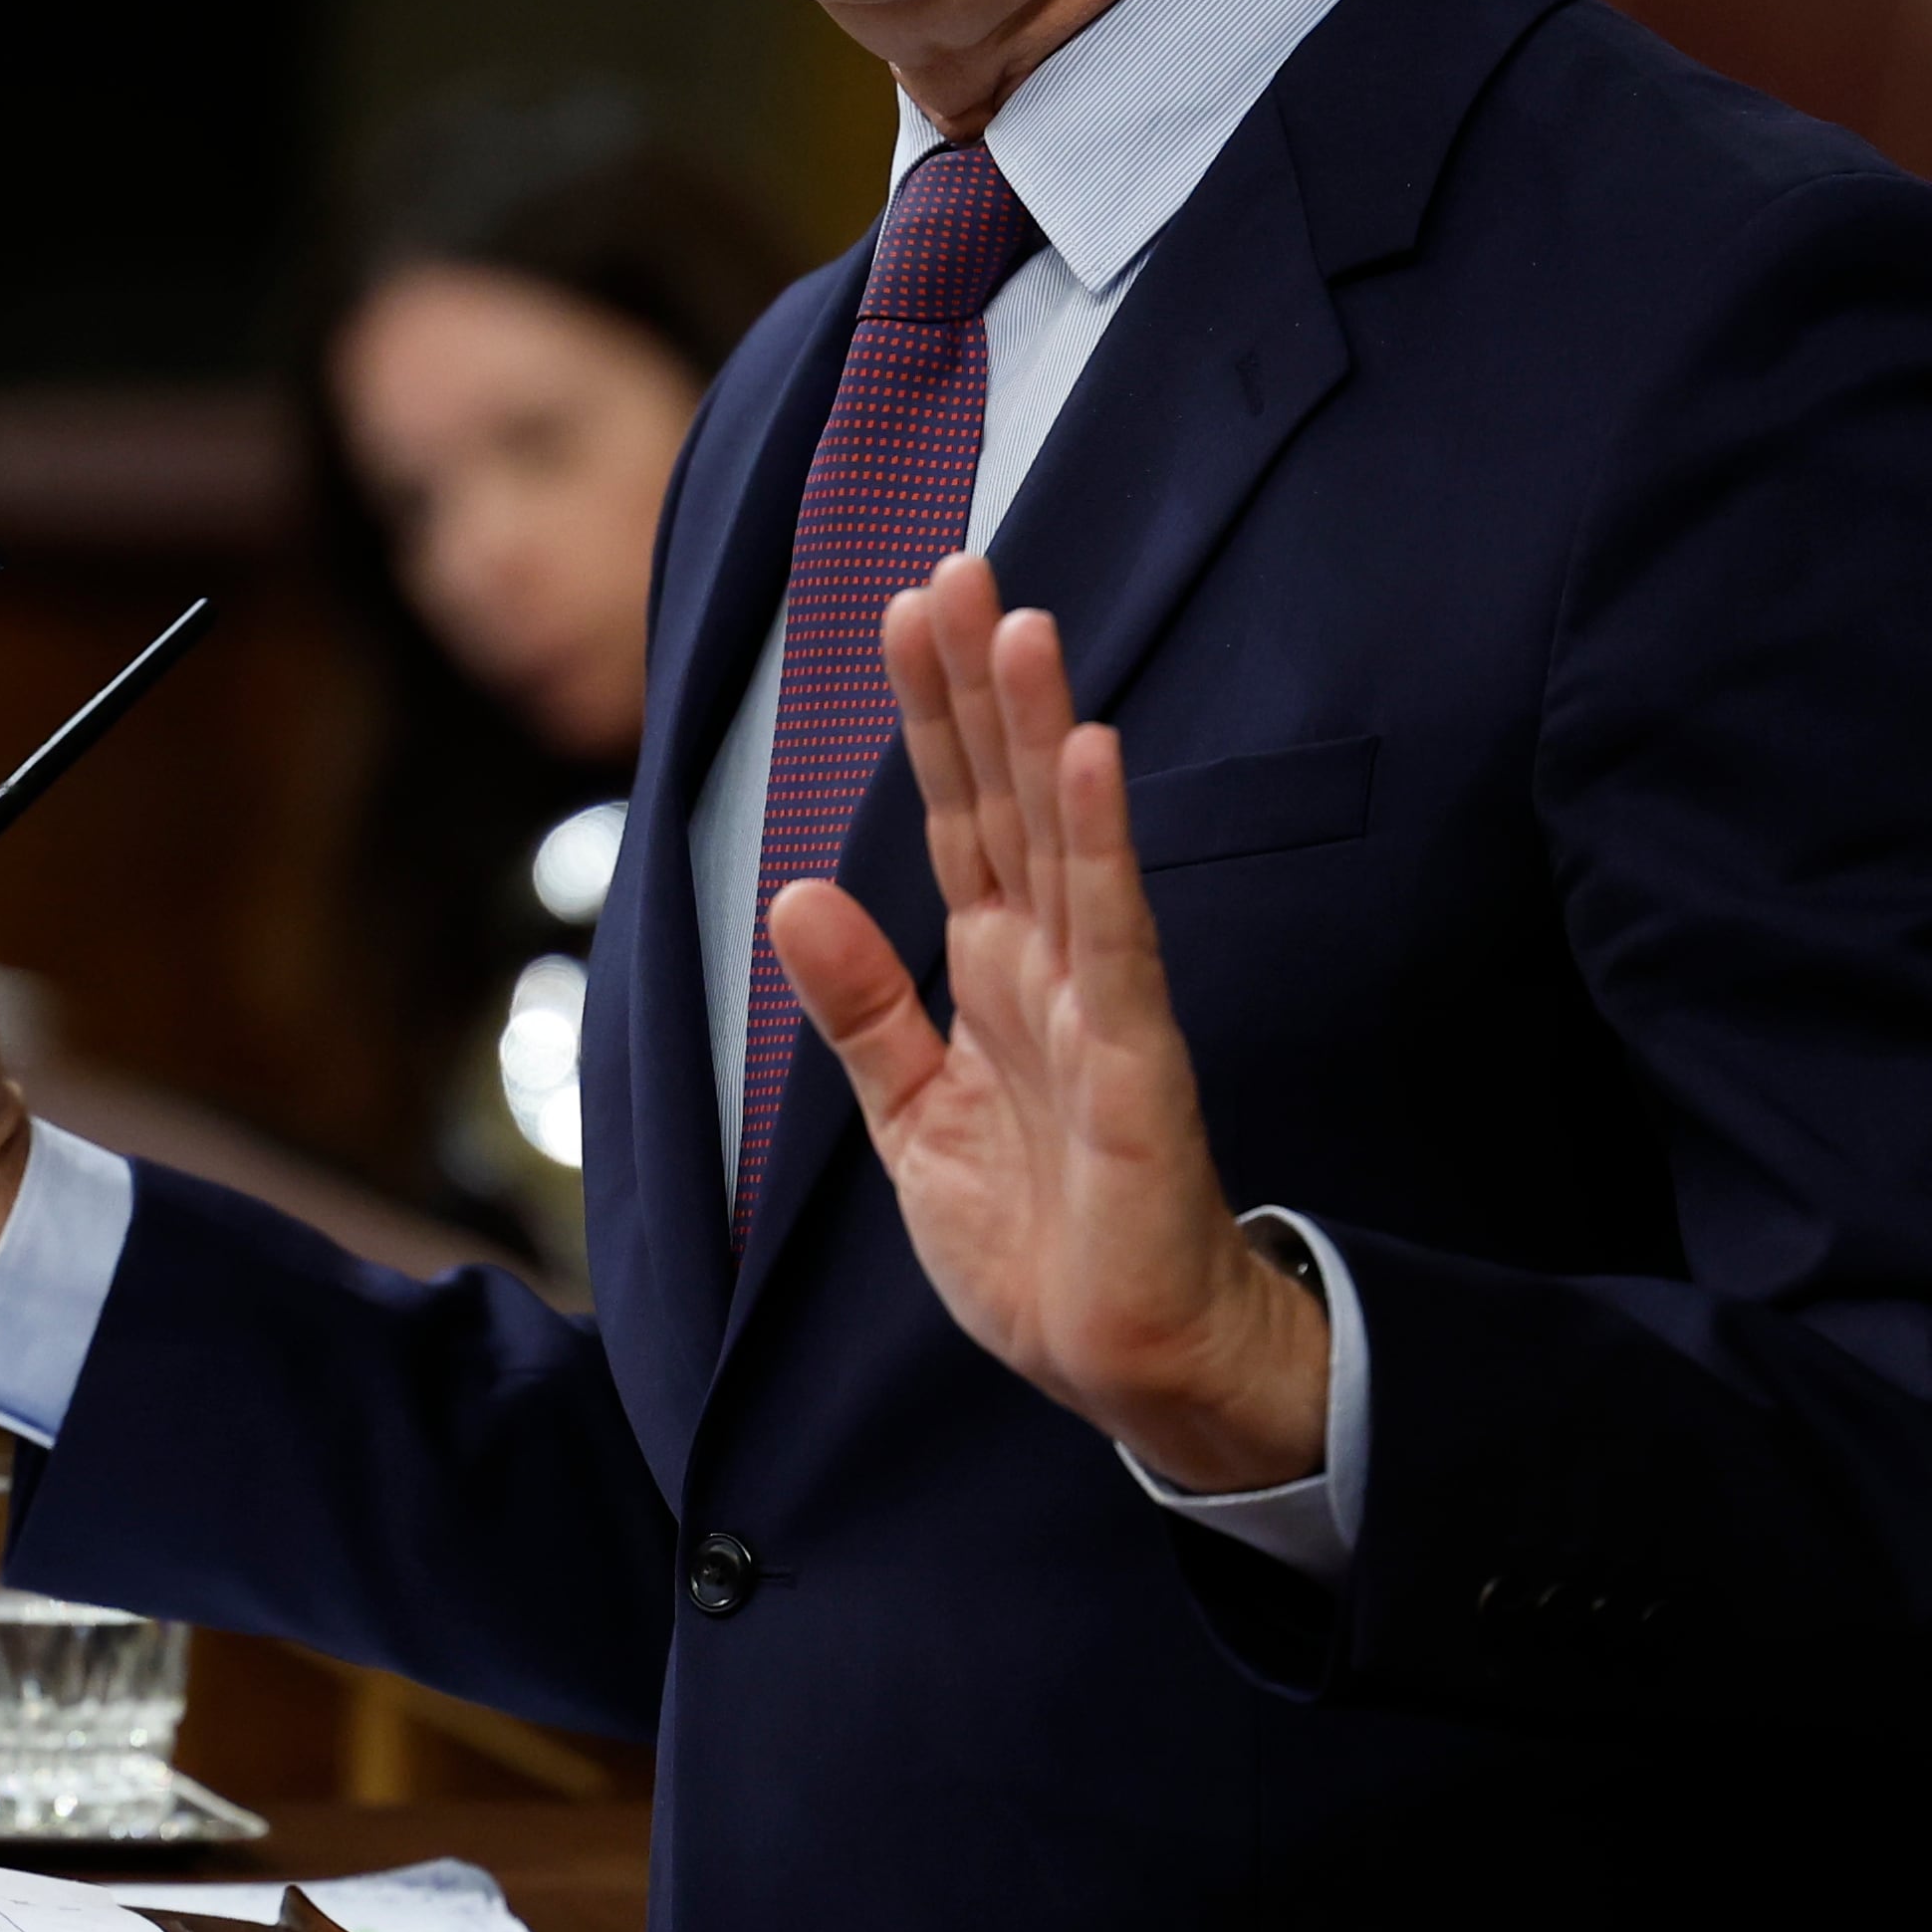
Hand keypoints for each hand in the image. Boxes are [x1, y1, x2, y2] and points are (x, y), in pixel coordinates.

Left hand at [765, 553, 1326, 1492]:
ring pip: (1061, 839)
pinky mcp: (1135, 1061)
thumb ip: (862, 1005)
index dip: (932, 717)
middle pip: (1007, 797)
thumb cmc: (1041, 1245)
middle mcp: (1050, 964)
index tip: (909, 608)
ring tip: (1023, 624)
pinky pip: (1116, 935)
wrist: (1127, 1366)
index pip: (956, 816)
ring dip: (1041, 730)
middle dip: (979, 687)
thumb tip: (797, 892)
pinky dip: (1102, 844)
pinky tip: (1092, 758)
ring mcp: (1099, 1003)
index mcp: (994, 973)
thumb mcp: (911, 1115)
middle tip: (960, 565)